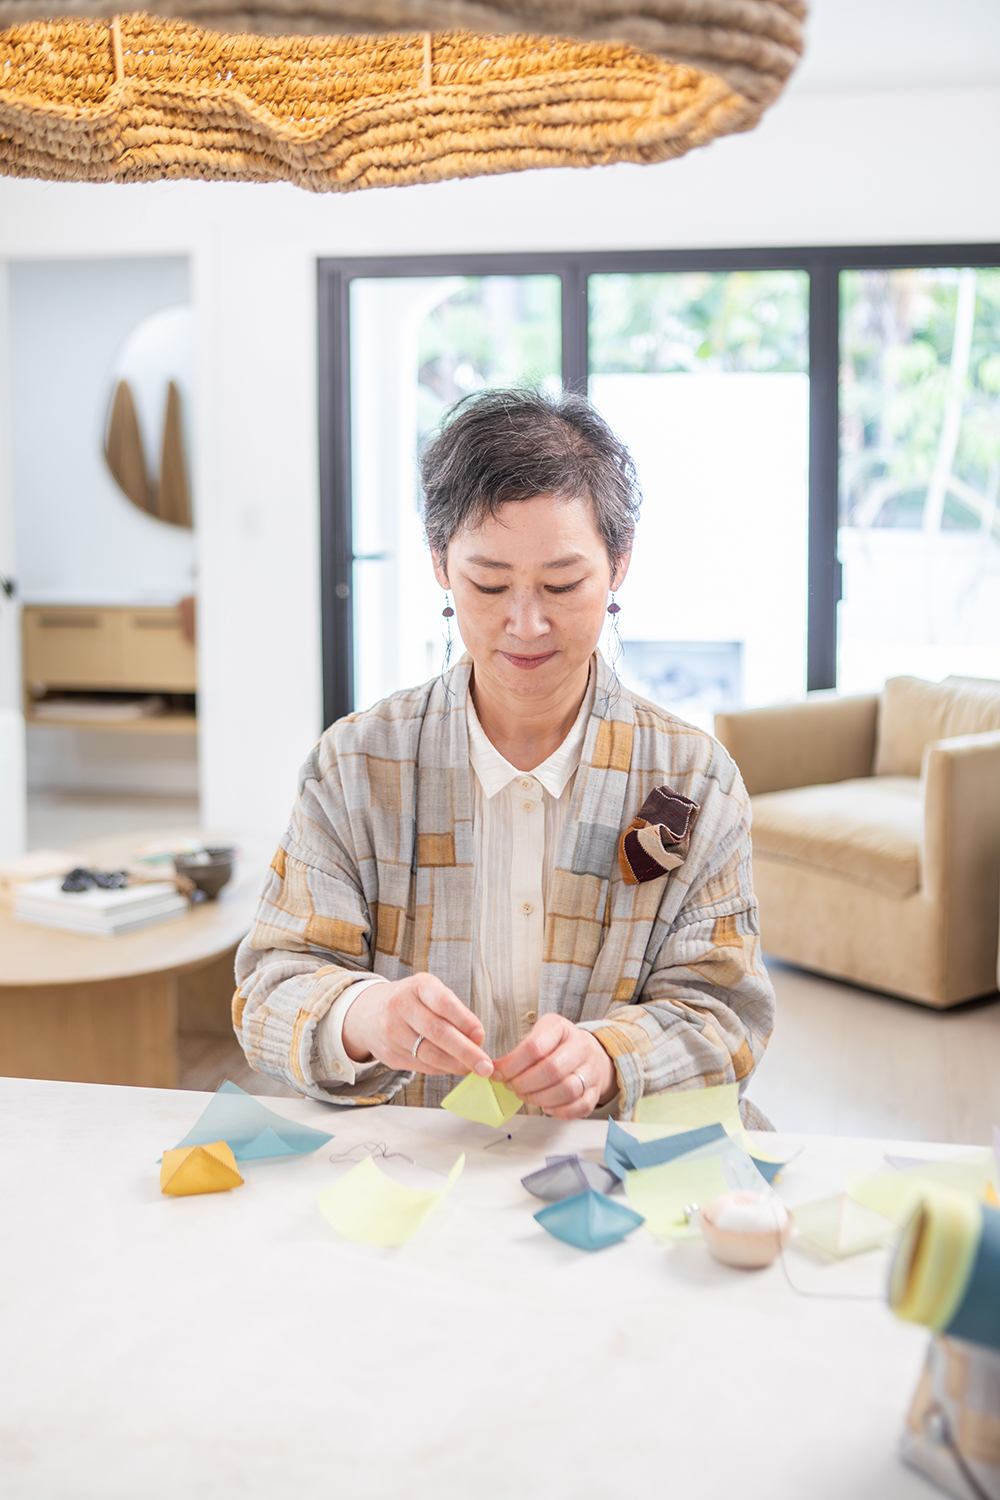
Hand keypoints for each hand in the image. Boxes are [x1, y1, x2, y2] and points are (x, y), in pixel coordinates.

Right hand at [341, 973, 493, 1077]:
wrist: (367, 1014)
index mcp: (417, 986)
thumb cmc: (410, 1001)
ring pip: (429, 1054)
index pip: (442, 1002)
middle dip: (465, 1051)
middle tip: (485, 1065)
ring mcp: (392, 1032)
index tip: (481, 1035)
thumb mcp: (429, 992)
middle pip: (436, 1032)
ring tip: (474, 1069)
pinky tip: (454, 1067)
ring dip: (455, 1065)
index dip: (464, 1020)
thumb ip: (452, 1010)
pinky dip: (441, 1068)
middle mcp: (400, 1007)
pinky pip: (421, 1065)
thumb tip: (477, 1039)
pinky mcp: (389, 1054)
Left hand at [493, 1015, 616, 1118]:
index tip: (498, 1073)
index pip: (535, 1047)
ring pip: (567, 1089)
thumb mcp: (539, 1034)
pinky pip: (580, 1106)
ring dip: (540, 1098)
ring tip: (526, 1096)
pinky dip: (559, 1111)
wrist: (588, 1052)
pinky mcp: (595, 1090)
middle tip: (511, 1087)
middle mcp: (580, 1047)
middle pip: (552, 1070)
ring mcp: (591, 1070)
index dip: (512, 1064)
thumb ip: (519, 1050)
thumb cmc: (556, 1045)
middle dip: (524, 1083)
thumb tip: (496, 1071)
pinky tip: (546, 1107)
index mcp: (561, 1028)